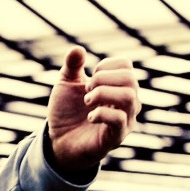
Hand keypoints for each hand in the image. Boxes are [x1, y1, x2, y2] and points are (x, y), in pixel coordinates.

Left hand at [46, 47, 139, 178]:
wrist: (58, 142)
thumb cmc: (66, 113)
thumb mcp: (66, 84)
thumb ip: (72, 66)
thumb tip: (77, 49)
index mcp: (118, 86)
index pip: (126, 65)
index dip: (106, 66)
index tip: (89, 78)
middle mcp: (127, 102)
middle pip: (130, 78)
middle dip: (104, 79)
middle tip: (87, 90)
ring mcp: (125, 120)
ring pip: (129, 97)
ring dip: (103, 94)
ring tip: (87, 101)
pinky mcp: (117, 137)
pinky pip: (120, 119)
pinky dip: (102, 113)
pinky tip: (90, 116)